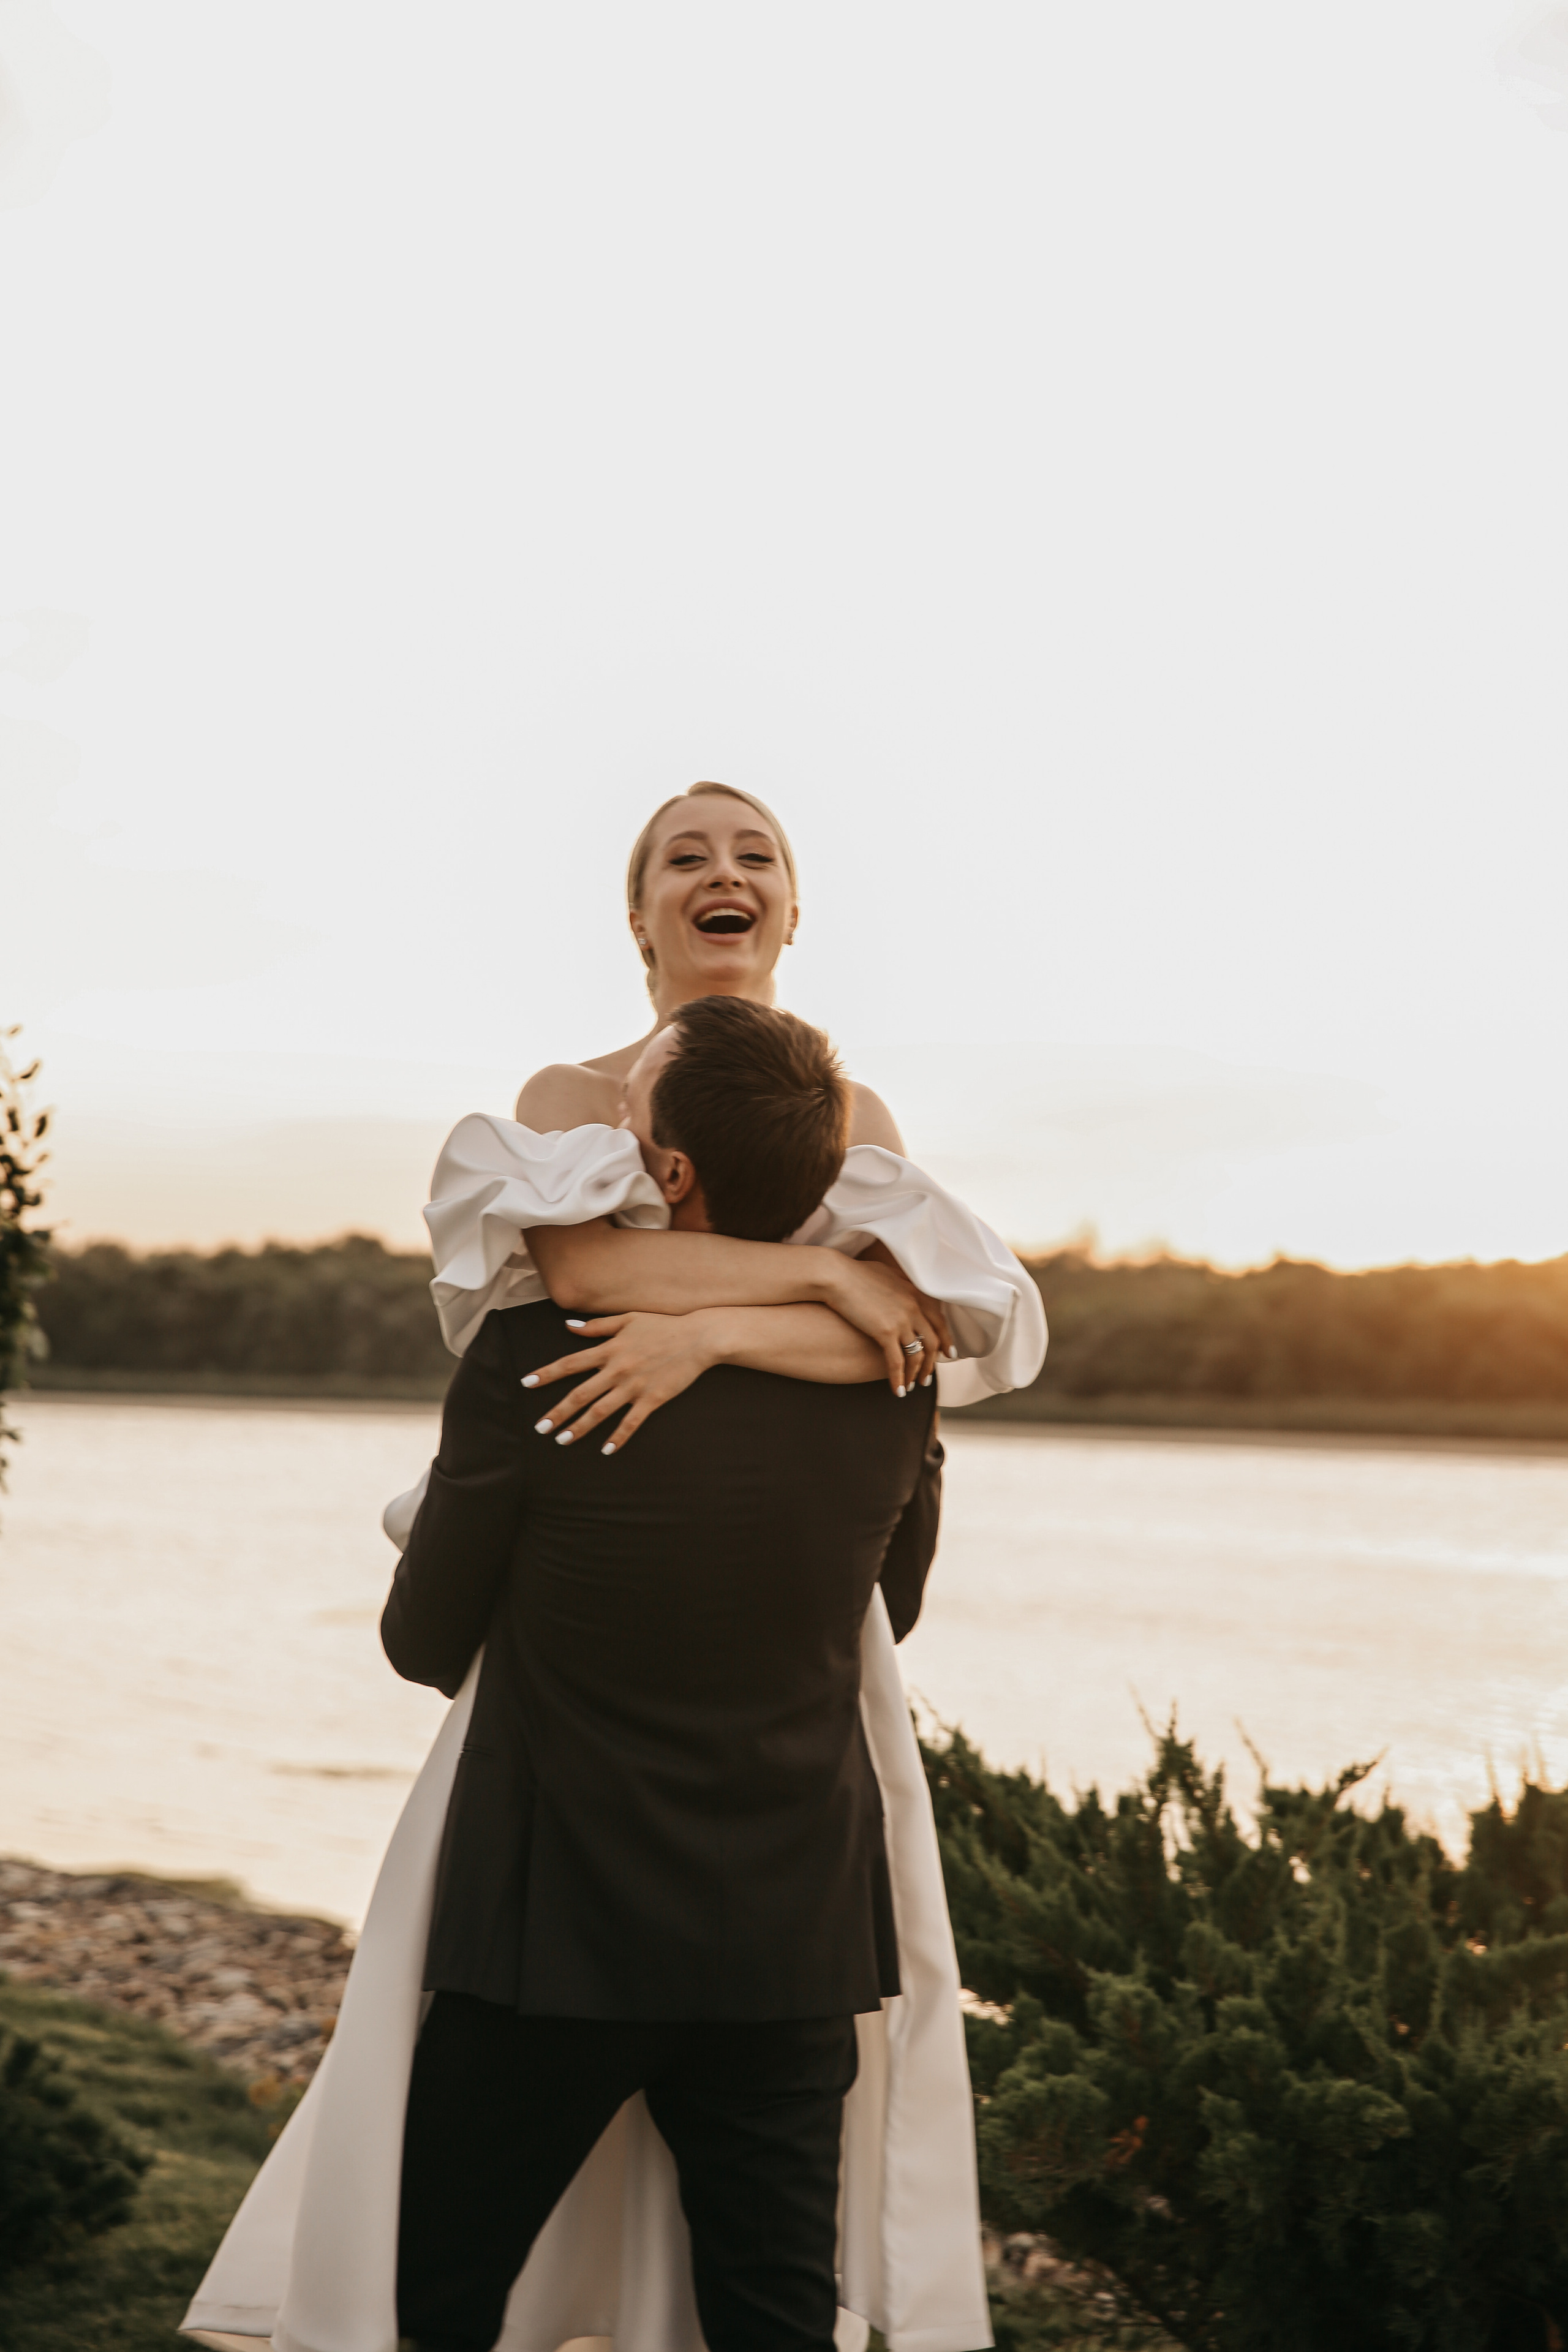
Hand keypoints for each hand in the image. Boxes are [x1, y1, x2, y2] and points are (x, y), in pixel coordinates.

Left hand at [523, 1311, 725, 1454]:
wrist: (698, 1338)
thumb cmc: (663, 1325)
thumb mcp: (628, 1319)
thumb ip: (596, 1326)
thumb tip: (568, 1326)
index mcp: (609, 1349)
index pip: (570, 1363)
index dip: (546, 1373)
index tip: (527, 1383)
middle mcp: (617, 1369)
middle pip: (580, 1394)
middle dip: (557, 1412)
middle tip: (540, 1428)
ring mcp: (634, 1386)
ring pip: (600, 1411)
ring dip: (580, 1427)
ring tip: (562, 1440)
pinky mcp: (652, 1399)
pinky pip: (631, 1422)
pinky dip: (618, 1437)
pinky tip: (606, 1450)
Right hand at [820, 1250, 953, 1393]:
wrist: (835, 1275)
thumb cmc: (853, 1273)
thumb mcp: (885, 1274)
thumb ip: (899, 1285)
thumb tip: (900, 1289)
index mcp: (914, 1292)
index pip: (938, 1319)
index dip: (945, 1339)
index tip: (947, 1354)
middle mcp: (913, 1306)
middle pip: (932, 1340)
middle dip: (931, 1362)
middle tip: (927, 1377)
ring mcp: (902, 1320)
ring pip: (917, 1355)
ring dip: (915, 1374)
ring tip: (911, 1386)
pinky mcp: (886, 1332)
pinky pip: (897, 1362)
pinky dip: (898, 1379)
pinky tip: (898, 1391)